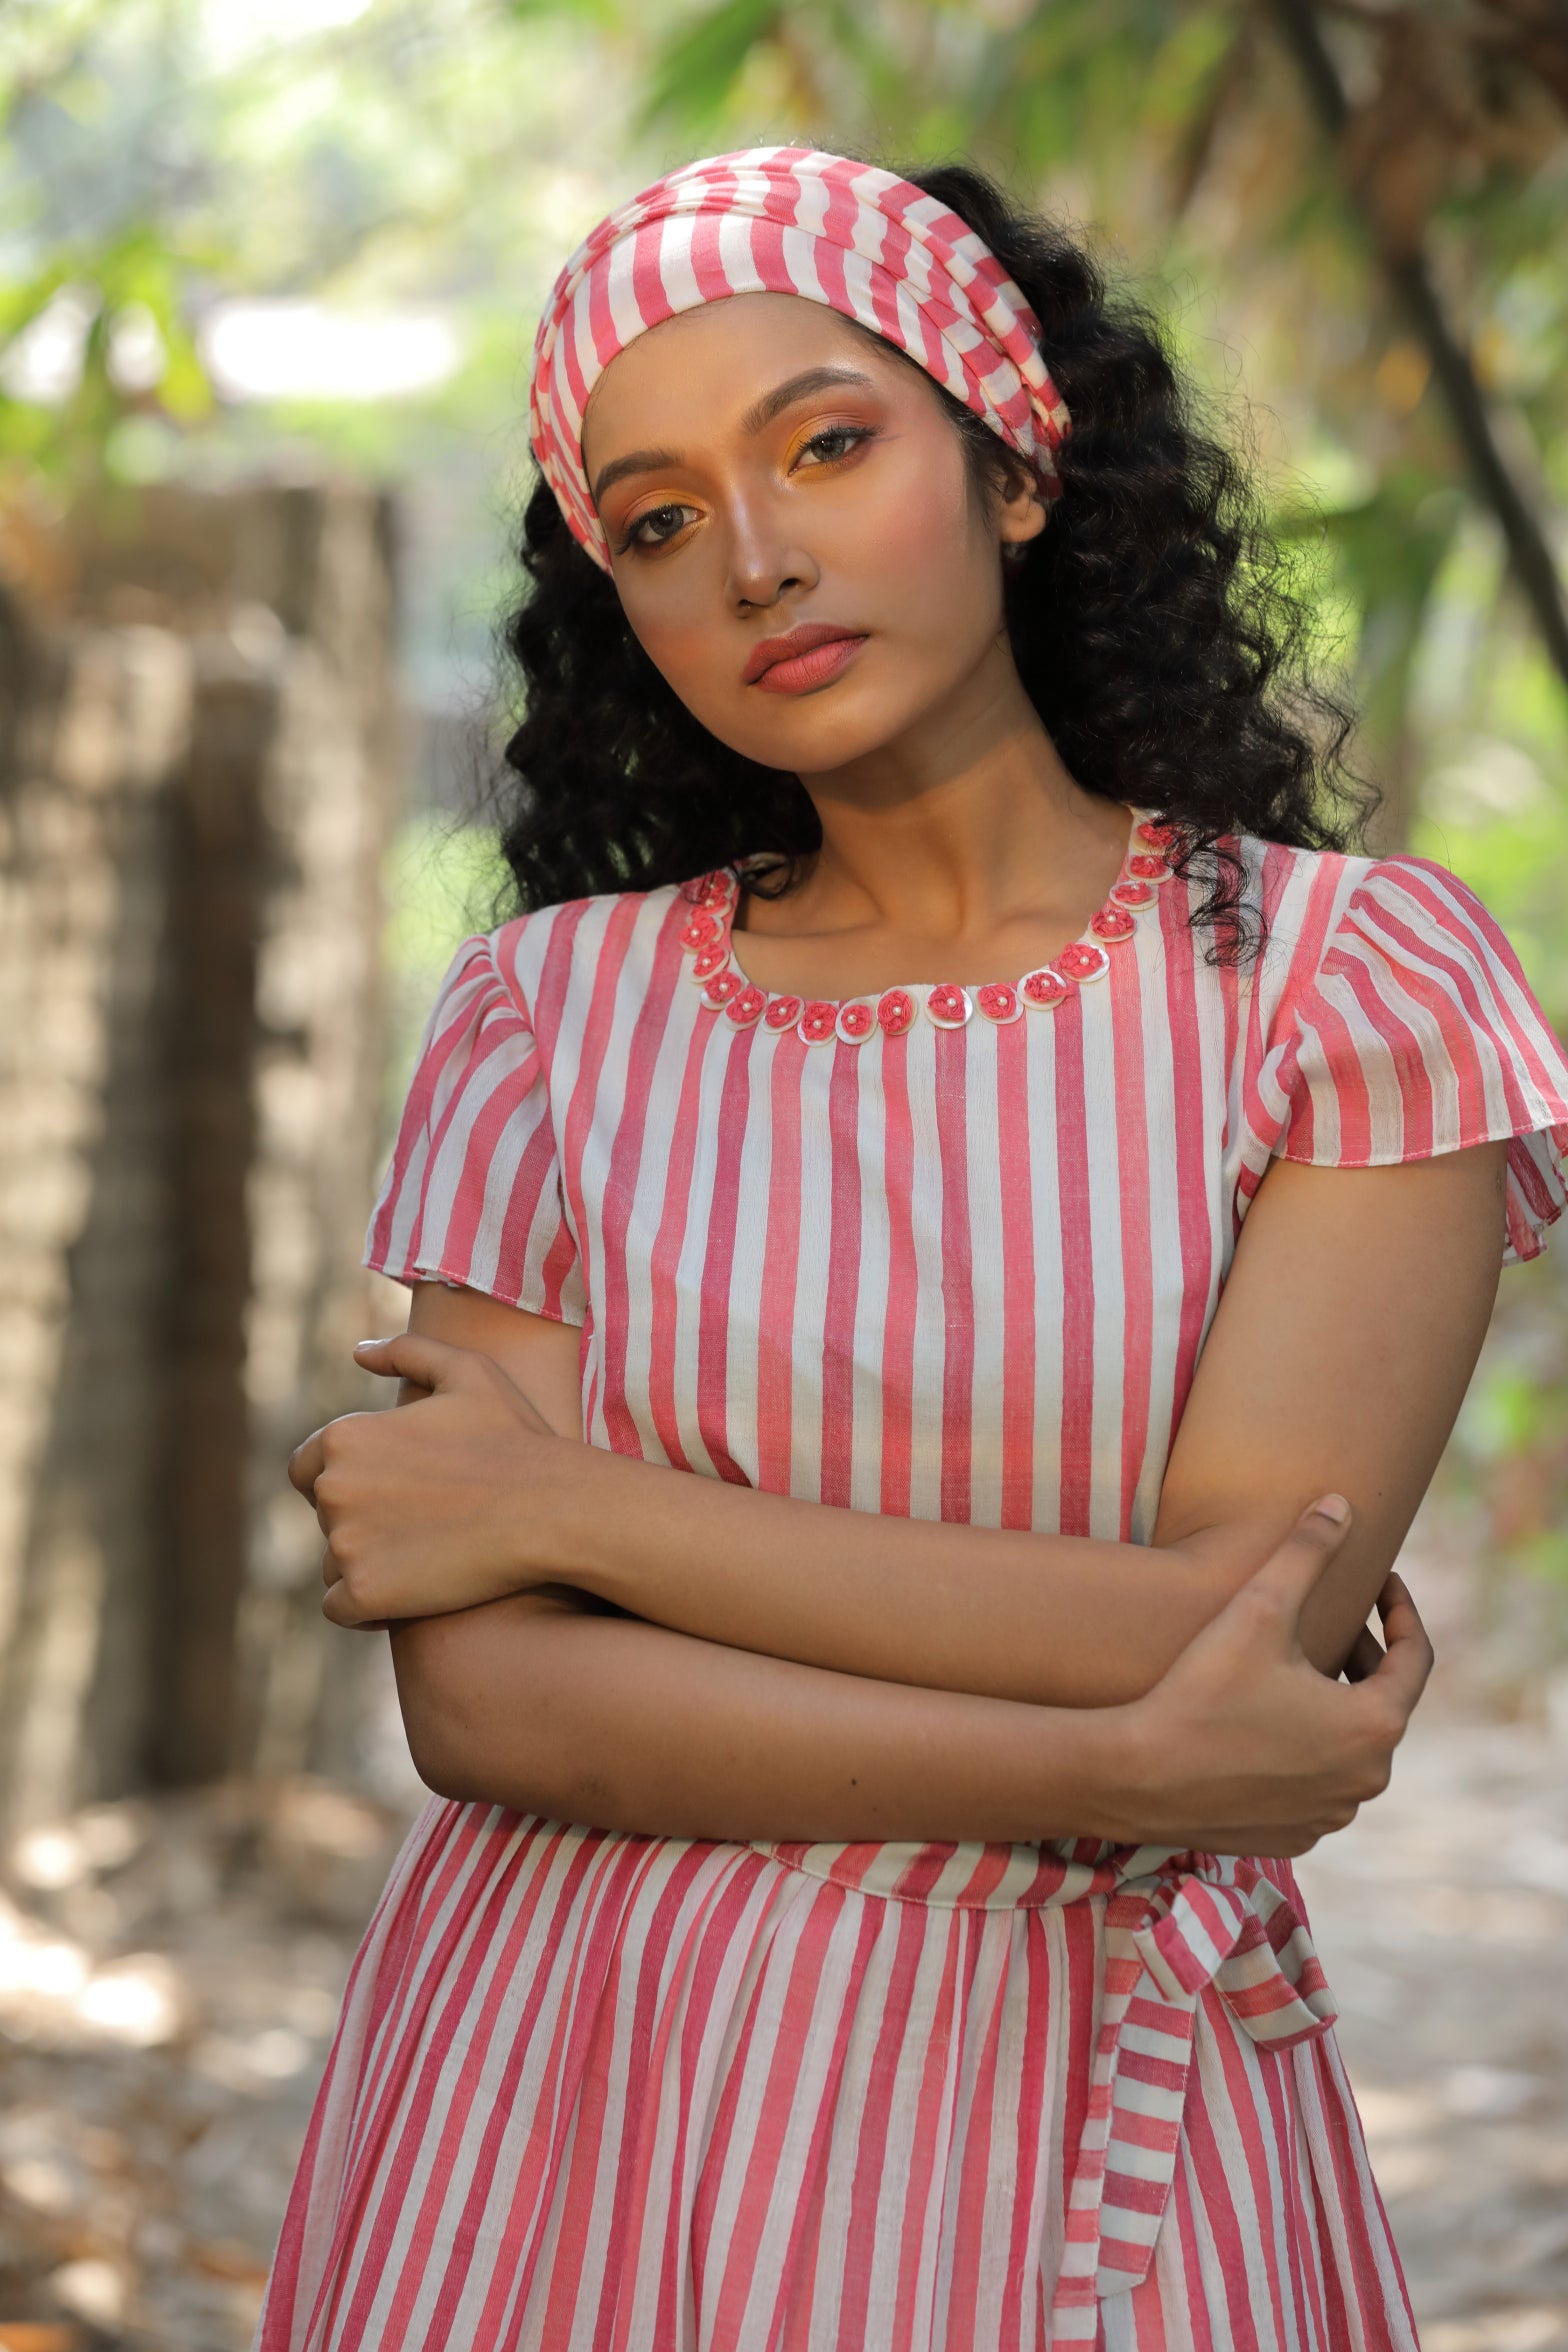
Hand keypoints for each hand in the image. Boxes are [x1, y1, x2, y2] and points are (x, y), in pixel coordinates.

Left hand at [288, 1333, 582, 1628]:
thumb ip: (408, 1352)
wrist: (550, 1509)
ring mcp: (345, 1544)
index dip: (346, 1480)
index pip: (306, 1468)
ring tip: (425, 1559)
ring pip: (334, 1564)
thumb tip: (358, 1353)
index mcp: (344, 1436)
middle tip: (423, 1524)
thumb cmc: (516, 1438)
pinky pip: (342, 1609)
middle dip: (363, 1521)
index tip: (391, 1493)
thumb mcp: (469, 1372)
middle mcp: (333, 1488)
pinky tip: (410, 1596)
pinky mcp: (365, 1592)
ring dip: (367, 1565)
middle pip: (326, 1516)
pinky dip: (367, 1608)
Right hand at [1107, 1498, 1432, 1856]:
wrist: (1136, 1778)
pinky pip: (1315, 1783)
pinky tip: (1264, 1721)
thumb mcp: (1258, 1608)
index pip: (1415, 1657)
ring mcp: (1331, 1815)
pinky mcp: (1296, 1836)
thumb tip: (1342, 1504)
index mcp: (1374, 1726)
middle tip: (1328, 1618)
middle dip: (1360, 1655)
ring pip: (1347, 1745)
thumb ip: (1307, 1552)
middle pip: (1380, 1701)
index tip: (1380, 1580)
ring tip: (1292, 1667)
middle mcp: (1367, 1779)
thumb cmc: (1201, 1690)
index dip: (1399, 1610)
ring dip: (1331, 1705)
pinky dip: (1304, 1749)